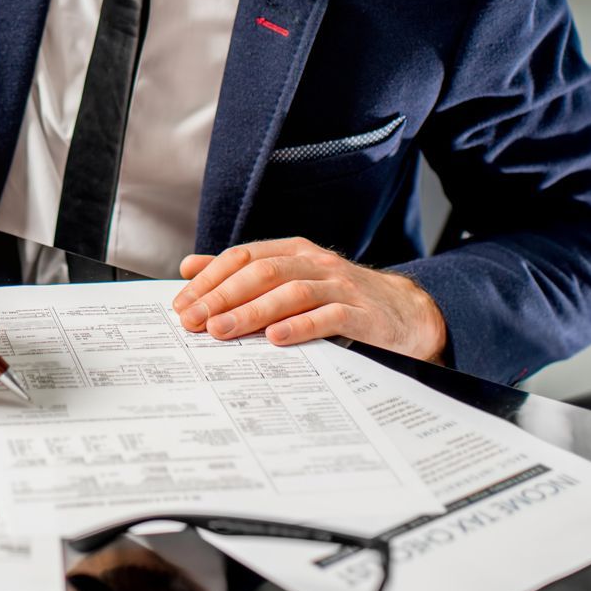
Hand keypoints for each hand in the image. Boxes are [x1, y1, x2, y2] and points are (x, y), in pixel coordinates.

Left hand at [171, 237, 446, 360]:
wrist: (408, 315)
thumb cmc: (341, 299)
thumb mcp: (292, 278)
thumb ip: (243, 272)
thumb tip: (189, 267)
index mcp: (294, 251)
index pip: (242, 257)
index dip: (209, 279)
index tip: (181, 305)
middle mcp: (315, 263)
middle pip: (261, 272)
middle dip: (221, 297)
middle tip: (193, 321)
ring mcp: (340, 286)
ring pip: (289, 292)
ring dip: (251, 312)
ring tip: (222, 330)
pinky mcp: (363, 314)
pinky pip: (328, 317)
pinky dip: (300, 326)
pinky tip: (276, 339)